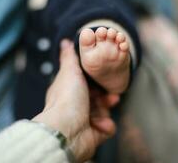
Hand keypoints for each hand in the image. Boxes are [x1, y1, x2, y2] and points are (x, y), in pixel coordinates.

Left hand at [32, 40, 117, 161]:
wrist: (66, 130)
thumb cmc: (67, 99)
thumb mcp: (69, 72)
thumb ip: (70, 57)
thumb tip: (65, 41)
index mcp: (70, 93)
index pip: (86, 86)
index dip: (96, 82)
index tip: (104, 78)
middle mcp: (76, 107)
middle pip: (97, 100)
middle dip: (106, 97)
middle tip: (112, 95)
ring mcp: (84, 122)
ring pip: (103, 113)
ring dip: (106, 110)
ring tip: (109, 107)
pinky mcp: (93, 135)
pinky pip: (106, 128)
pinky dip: (105, 126)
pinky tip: (99, 125)